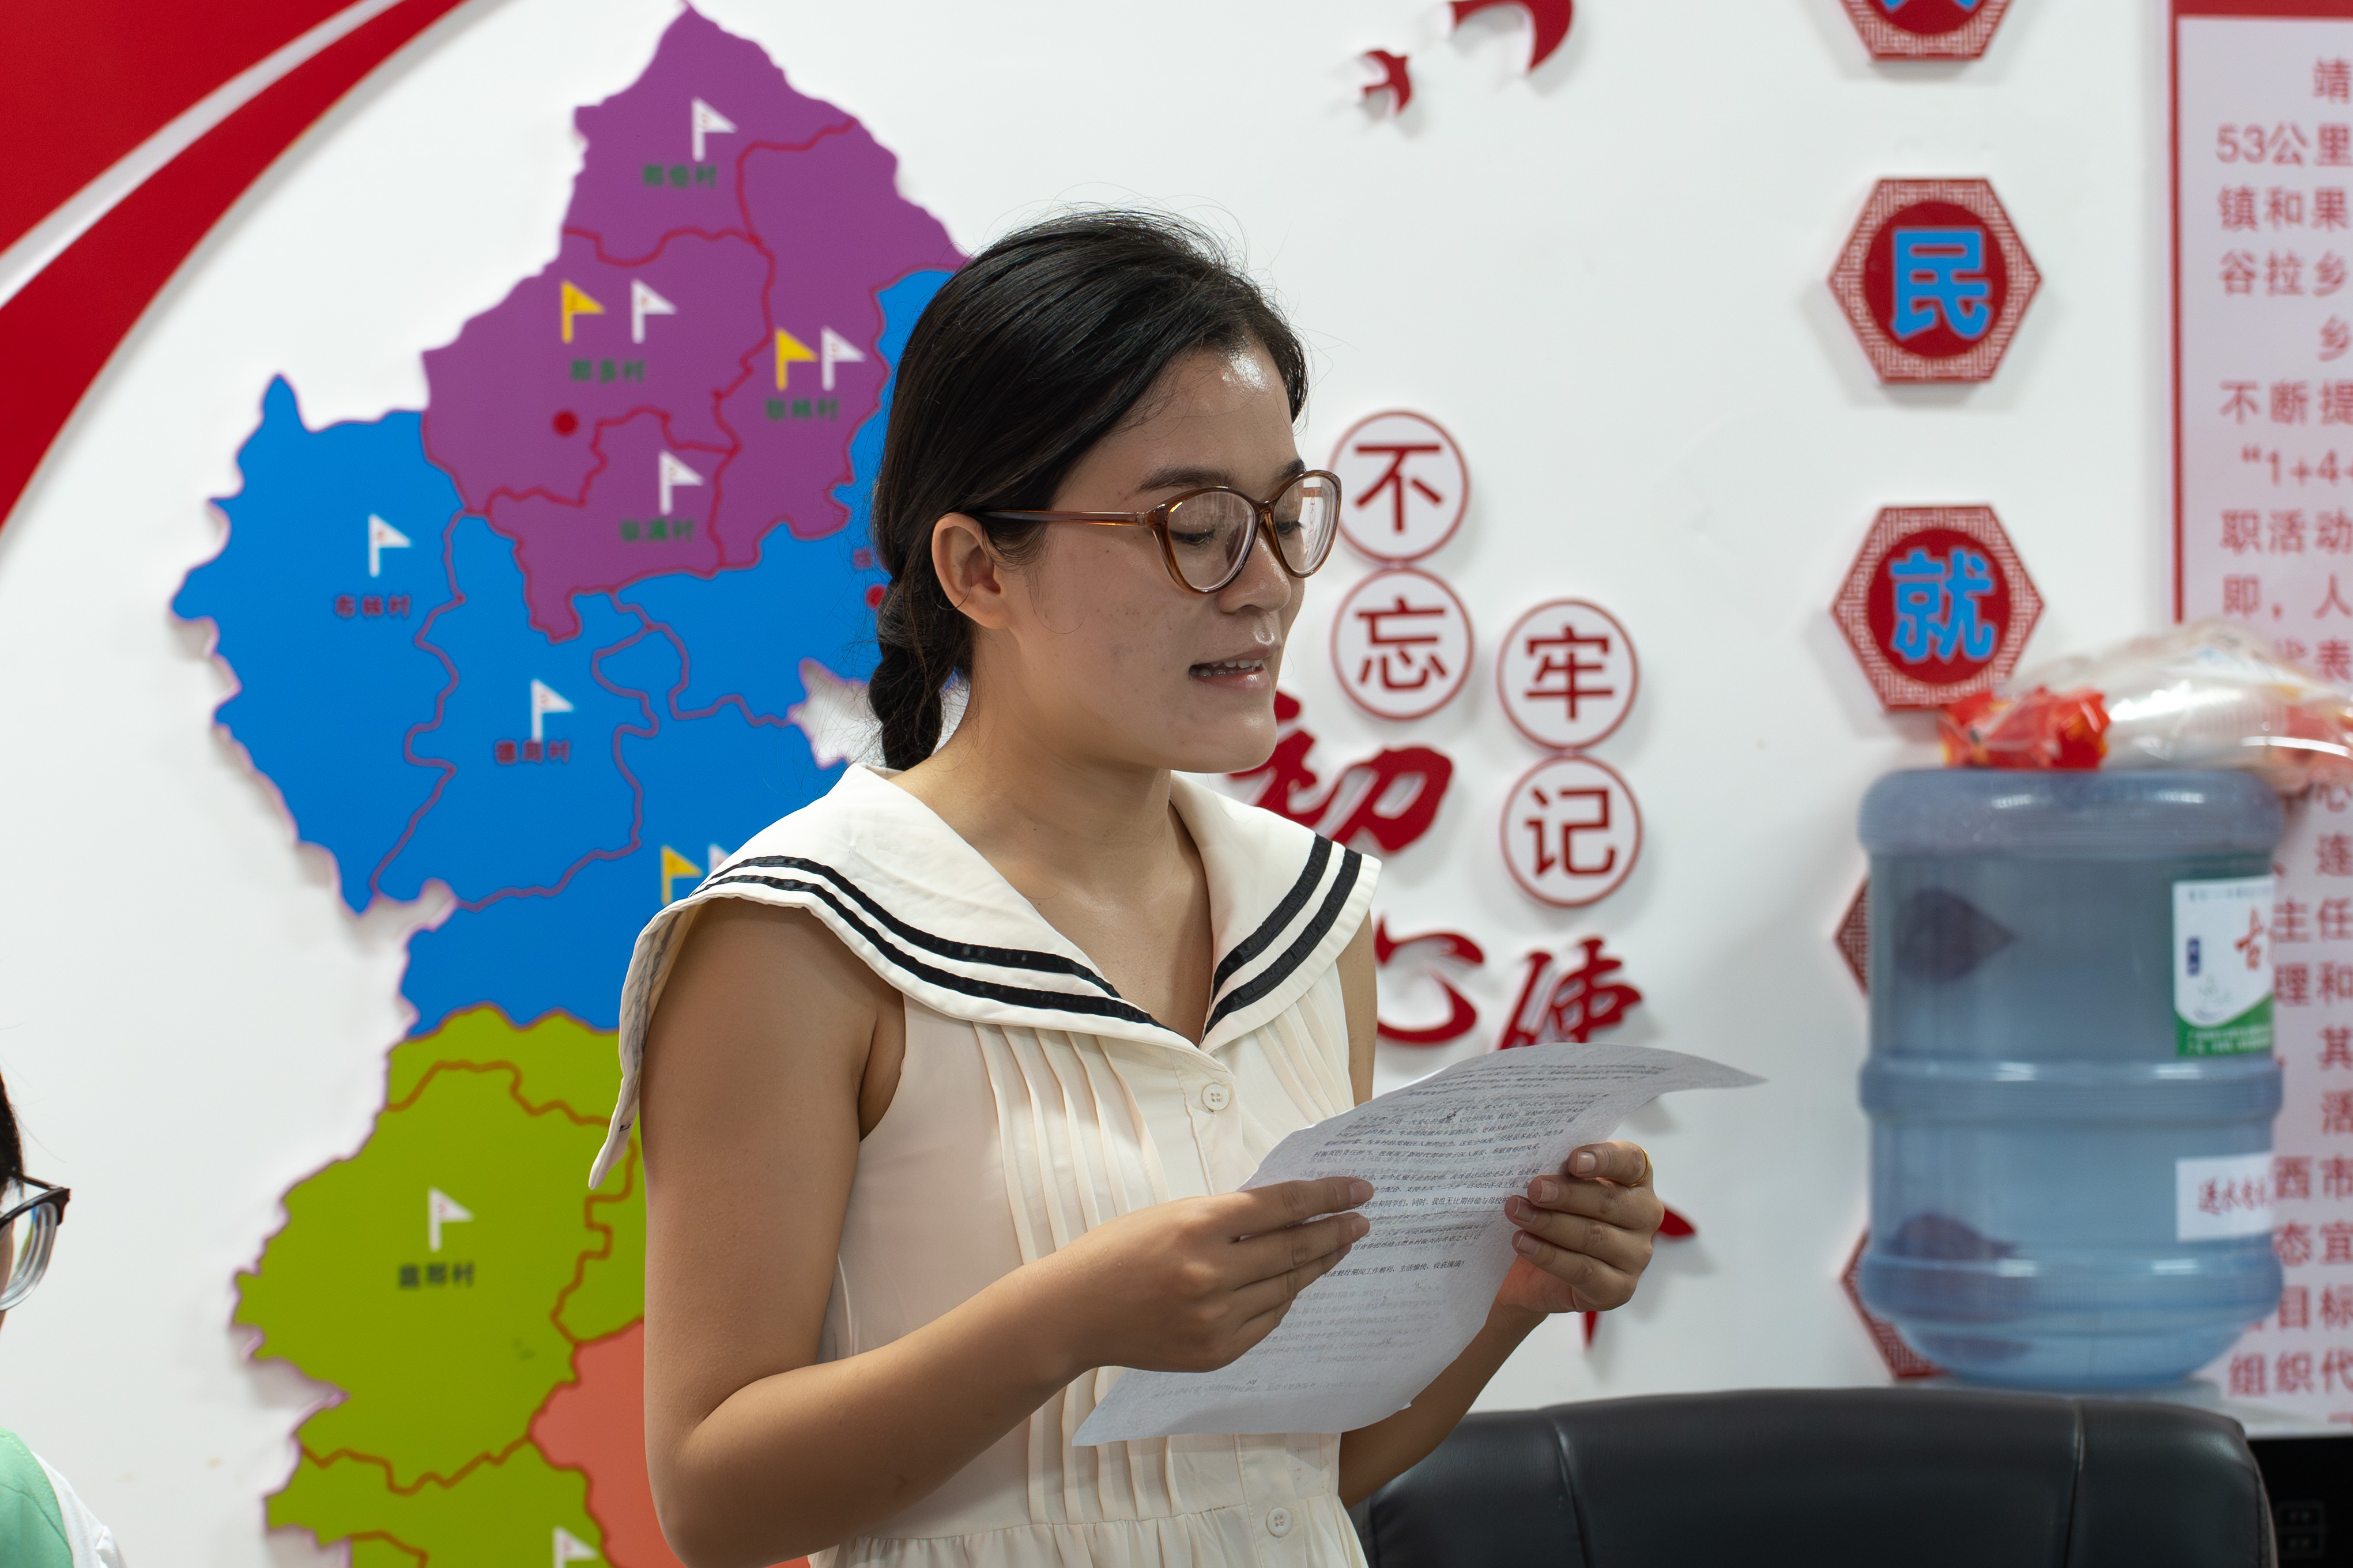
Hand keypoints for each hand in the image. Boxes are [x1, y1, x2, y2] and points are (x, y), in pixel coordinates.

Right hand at [1020, 1177, 1371, 1377]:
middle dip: (1334, 1233)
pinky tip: (1294, 1284)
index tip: (1358, 1190)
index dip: (1327, 1196)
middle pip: (1293, 1250)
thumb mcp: (1171, 1214)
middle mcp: (1211, 1273)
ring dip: (1317, 1266)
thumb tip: (1285, 1214)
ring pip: (1286, 1288)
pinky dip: (1283, 1299)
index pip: (1282, 1206)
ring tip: (1337, 1249)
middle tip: (1360, 1221)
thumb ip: (1225, 1216)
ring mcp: (1215, 1318)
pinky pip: (1266, 1321)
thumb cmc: (1116, 1252)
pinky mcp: (1215, 1352)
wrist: (1073, 1313)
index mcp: (1197, 1225)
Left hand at [1494, 1141, 1661, 1316]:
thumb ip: (1556, 1171)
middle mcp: (1644, 1217)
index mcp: (1635, 1180)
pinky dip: (1549, 1255)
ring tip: (1517, 1213)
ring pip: (1594, 1236)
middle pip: (1609, 1201)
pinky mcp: (1618, 1290)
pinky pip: (1583, 1270)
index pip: (1631, 1160)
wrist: (1532, 1272)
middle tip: (1534, 1189)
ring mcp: (1636, 1256)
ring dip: (1550, 1223)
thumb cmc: (1551, 1214)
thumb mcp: (1555, 1187)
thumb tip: (1532, 1160)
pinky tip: (1523, 1243)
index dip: (1604, 1158)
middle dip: (1567, 1194)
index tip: (1573, 1160)